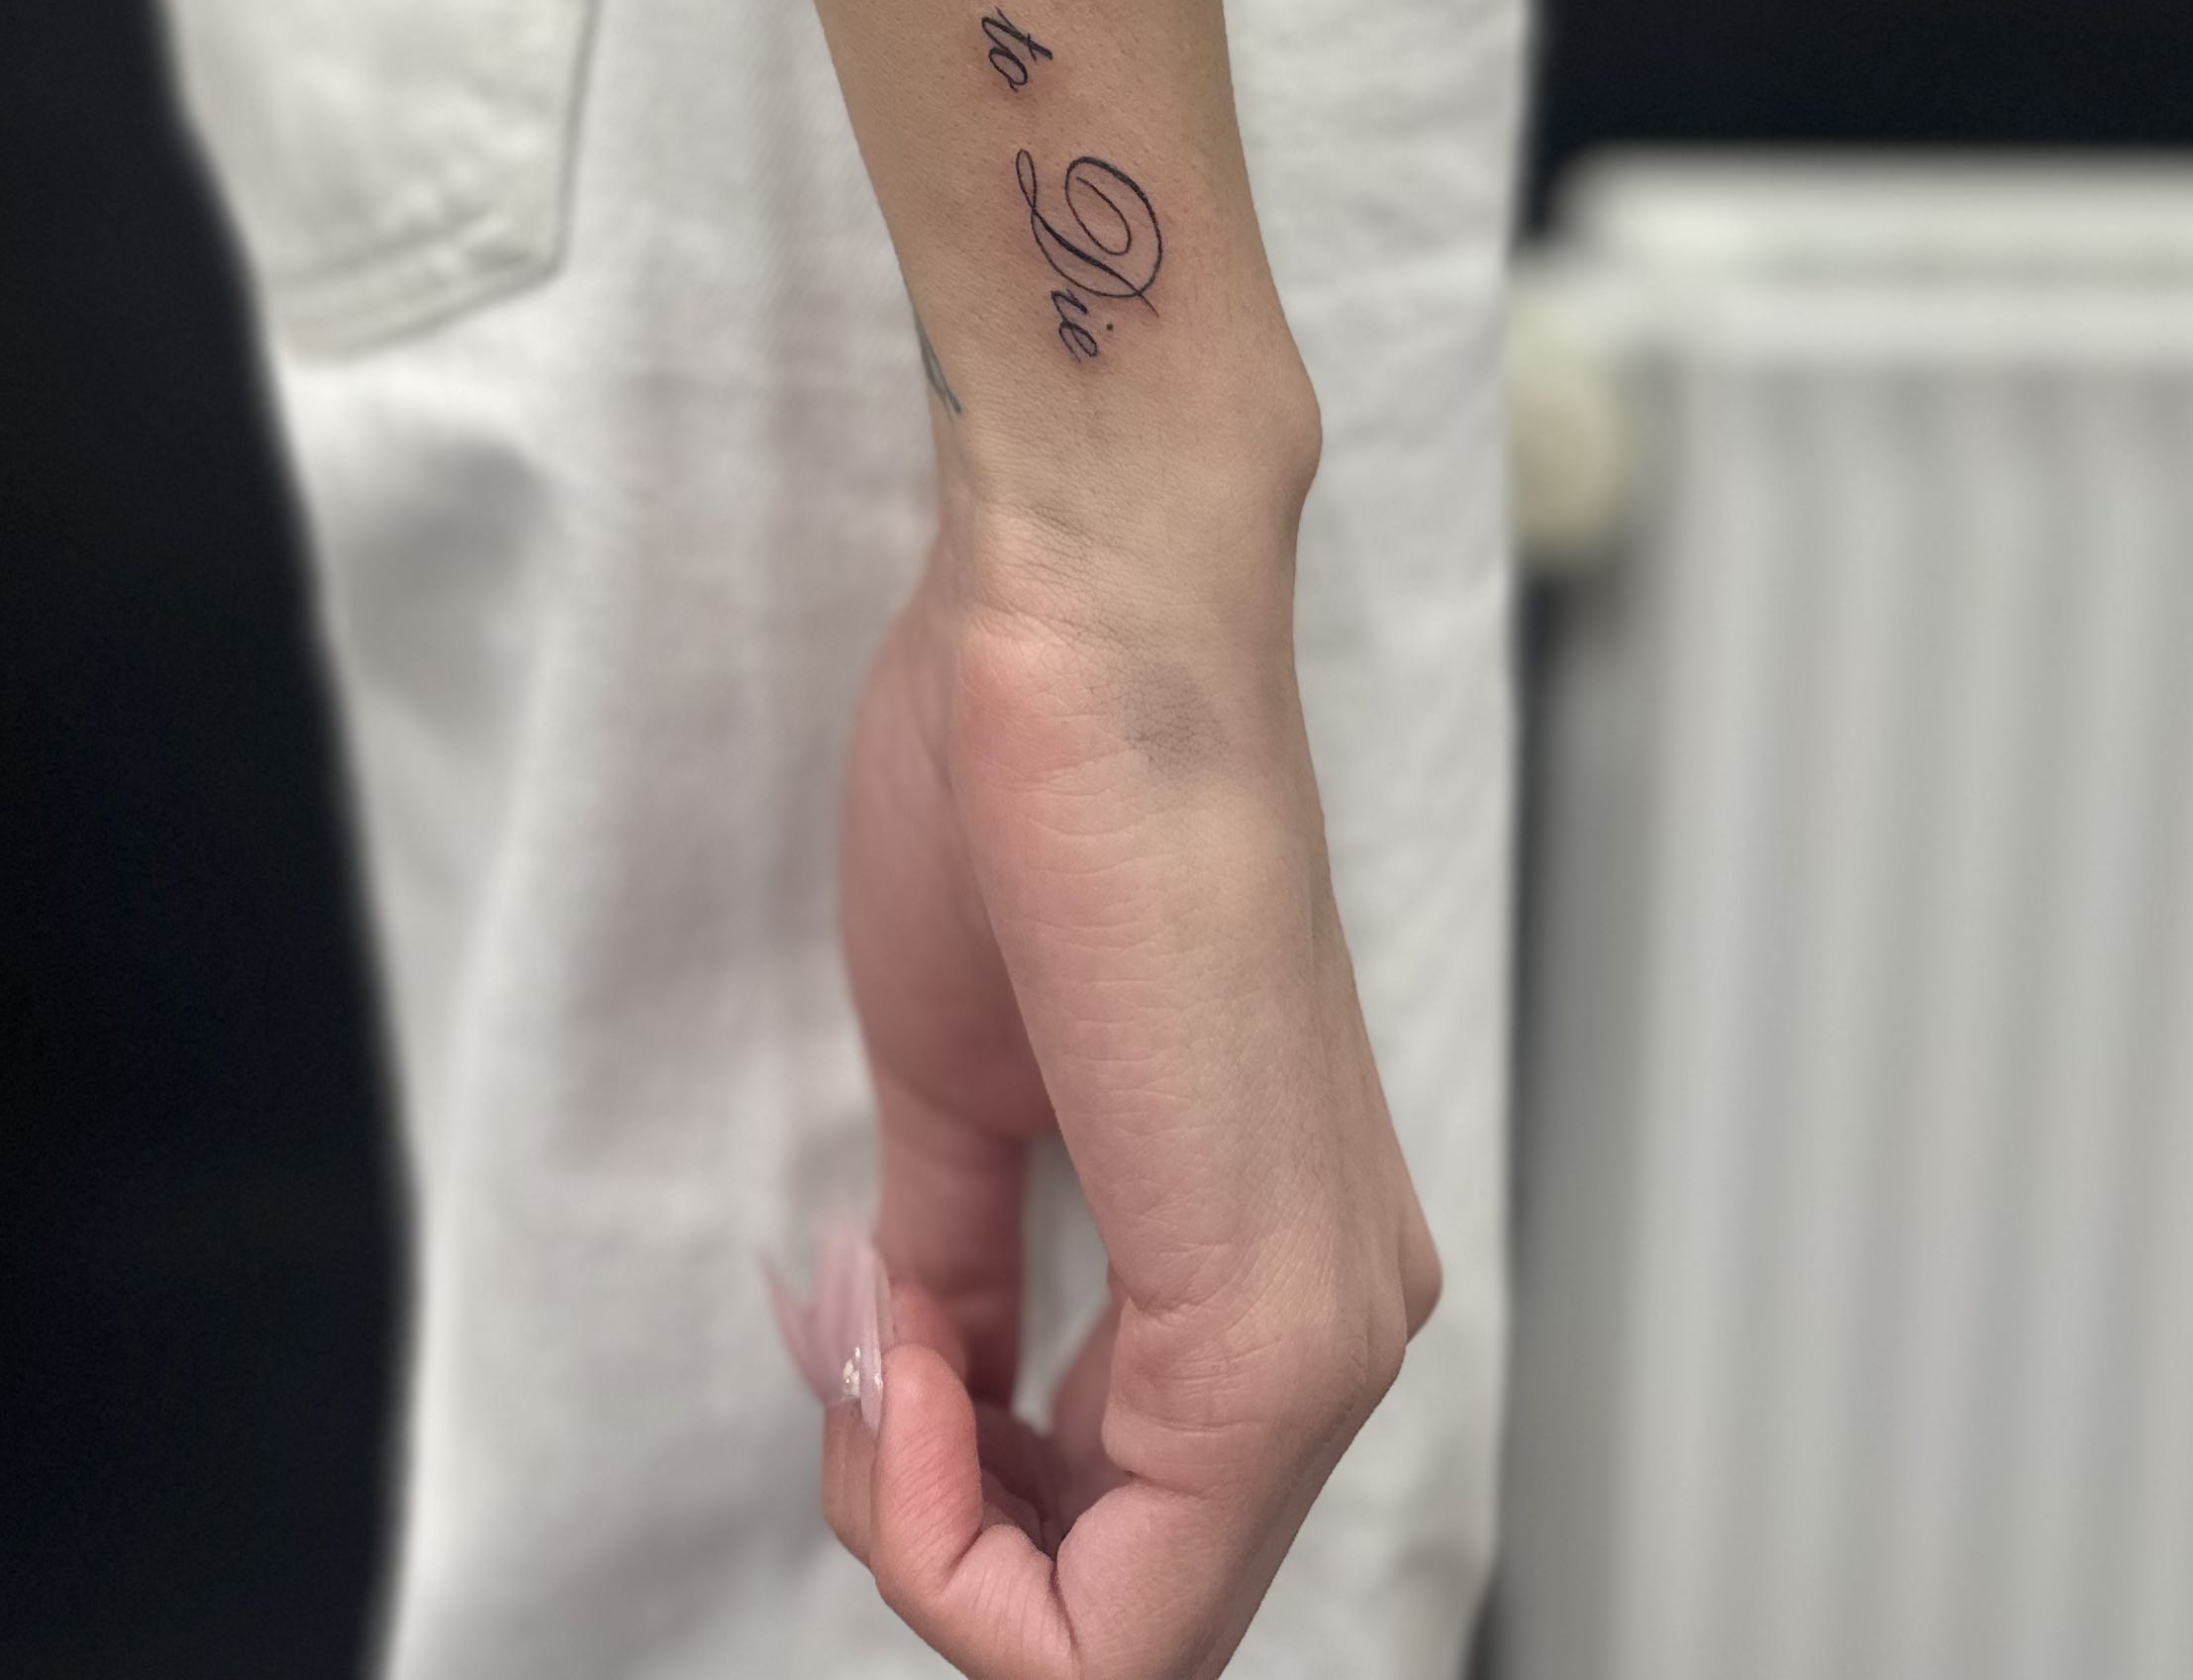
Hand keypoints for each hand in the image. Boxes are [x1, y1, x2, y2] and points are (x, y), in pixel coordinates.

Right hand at [820, 538, 1438, 1679]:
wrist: (1083, 617)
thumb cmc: (1026, 784)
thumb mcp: (961, 1090)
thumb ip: (953, 1271)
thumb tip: (903, 1393)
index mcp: (1274, 1275)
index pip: (1122, 1571)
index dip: (943, 1524)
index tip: (860, 1347)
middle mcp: (1335, 1331)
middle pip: (1114, 1635)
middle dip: (929, 1541)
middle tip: (857, 1354)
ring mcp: (1319, 1339)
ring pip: (1114, 1651)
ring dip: (930, 1534)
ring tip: (876, 1333)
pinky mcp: (1271, 1329)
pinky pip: (1116, 1626)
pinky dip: (948, 1535)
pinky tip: (898, 1360)